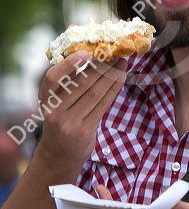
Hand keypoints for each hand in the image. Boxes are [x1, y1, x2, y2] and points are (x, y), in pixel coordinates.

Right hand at [37, 51, 126, 178]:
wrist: (58, 155)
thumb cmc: (60, 119)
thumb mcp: (55, 102)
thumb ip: (66, 83)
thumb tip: (90, 54)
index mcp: (45, 99)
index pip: (52, 78)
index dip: (69, 64)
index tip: (87, 53)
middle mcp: (54, 111)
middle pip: (80, 83)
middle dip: (101, 66)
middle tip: (115, 54)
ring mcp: (69, 123)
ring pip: (94, 93)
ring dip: (111, 76)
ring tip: (122, 64)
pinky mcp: (85, 131)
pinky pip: (102, 105)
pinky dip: (113, 89)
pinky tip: (121, 78)